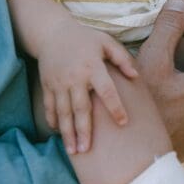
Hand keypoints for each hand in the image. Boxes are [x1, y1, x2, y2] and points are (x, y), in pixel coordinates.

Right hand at [38, 23, 137, 155]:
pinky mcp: (47, 85)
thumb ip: (121, 58)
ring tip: (73, 151)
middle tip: (87, 150)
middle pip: (80, 108)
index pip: (106, 90)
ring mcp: (58, 83)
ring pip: (63, 112)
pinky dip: (53, 121)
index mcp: (92, 67)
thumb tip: (136, 76)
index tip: (123, 123)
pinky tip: (58, 134)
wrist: (53, 33)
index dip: (115, 107)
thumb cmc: (85, 39)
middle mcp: (75, 77)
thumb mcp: (105, 42)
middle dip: (83, 130)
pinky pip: (49, 106)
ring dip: (67, 132)